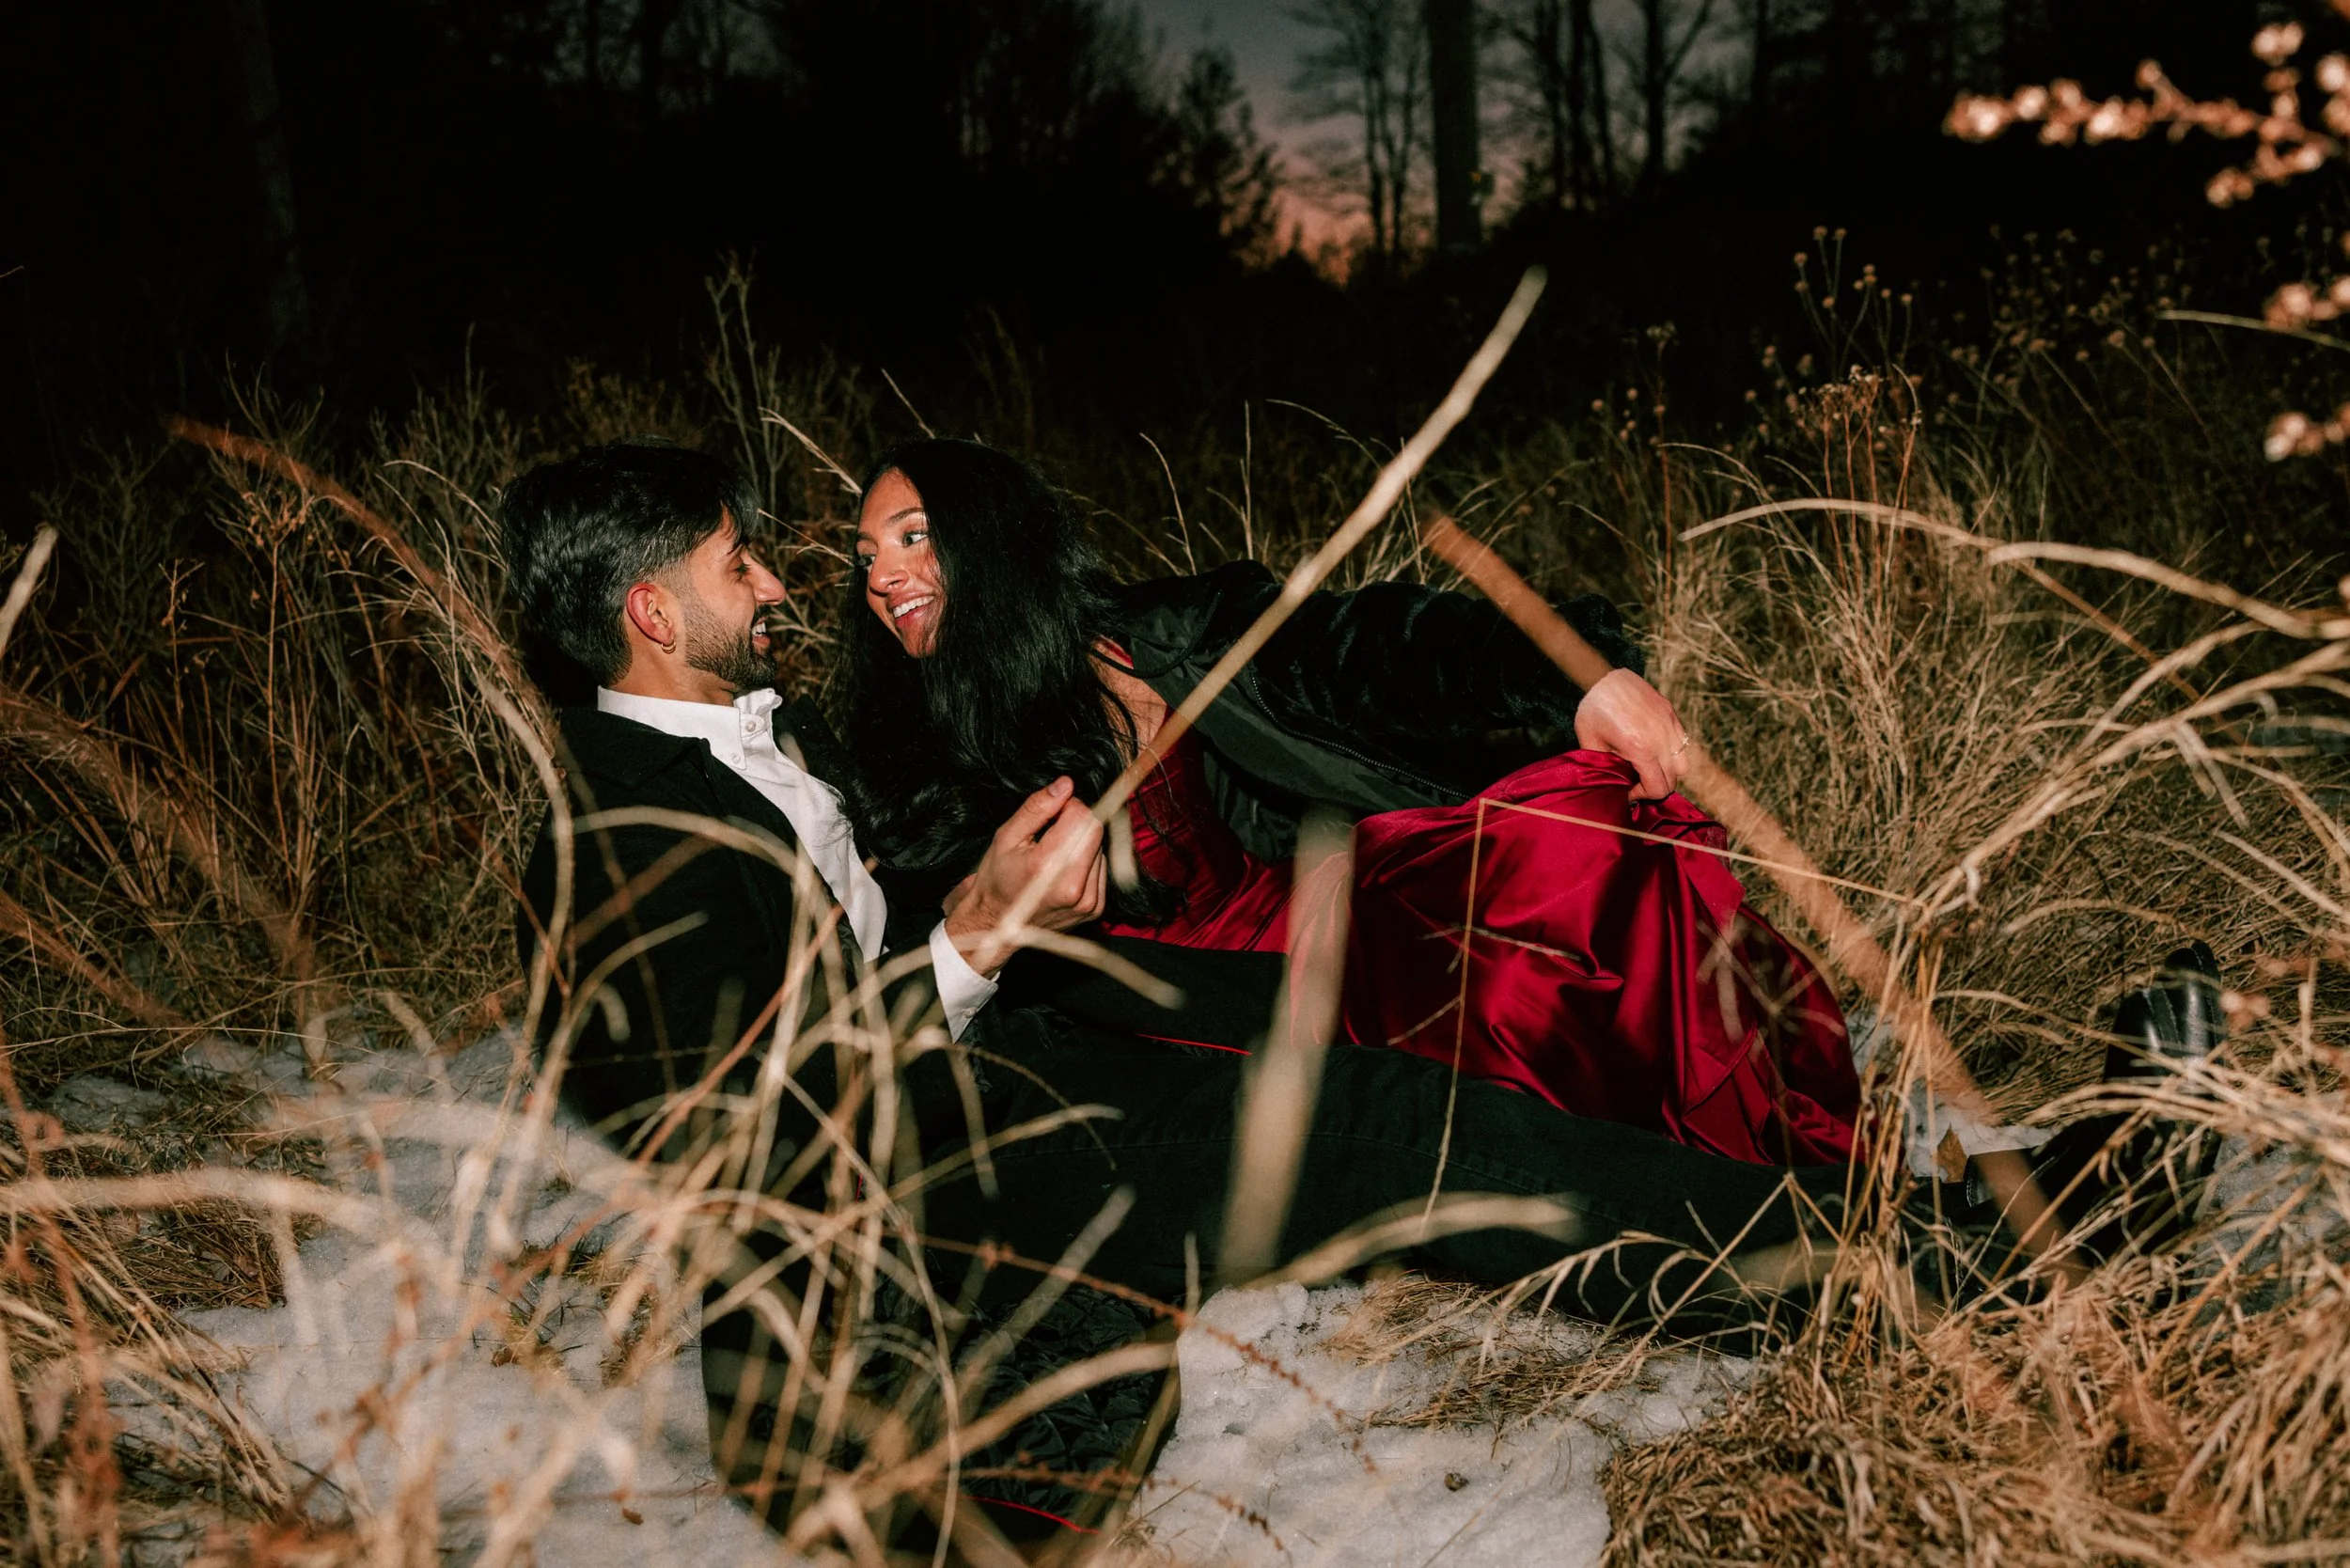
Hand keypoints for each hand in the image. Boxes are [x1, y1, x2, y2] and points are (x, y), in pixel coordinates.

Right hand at [942, 776, 1107, 974]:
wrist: (997, 925)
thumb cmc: (997, 880)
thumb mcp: (1007, 837)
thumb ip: (1037, 808)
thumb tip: (1066, 785)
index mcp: (1048, 867)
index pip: (1083, 817)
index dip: (1068, 807)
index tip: (1051, 815)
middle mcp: (1073, 888)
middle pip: (1095, 831)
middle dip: (1076, 824)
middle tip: (1051, 834)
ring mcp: (1087, 902)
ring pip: (1101, 849)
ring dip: (1082, 844)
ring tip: (1054, 857)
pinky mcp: (1095, 909)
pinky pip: (1102, 869)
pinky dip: (1086, 863)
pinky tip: (1063, 871)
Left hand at [1572, 669, 1689, 799]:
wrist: (1601, 677)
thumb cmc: (1593, 711)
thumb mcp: (1591, 744)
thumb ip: (1607, 769)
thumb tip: (1617, 787)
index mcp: (1640, 749)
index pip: (1658, 788)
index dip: (1643, 796)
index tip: (1629, 791)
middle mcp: (1660, 739)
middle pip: (1673, 780)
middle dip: (1655, 786)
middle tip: (1637, 782)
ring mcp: (1669, 725)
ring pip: (1683, 765)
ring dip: (1668, 771)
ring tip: (1648, 767)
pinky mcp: (1671, 714)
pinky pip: (1683, 744)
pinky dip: (1673, 753)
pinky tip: (1653, 749)